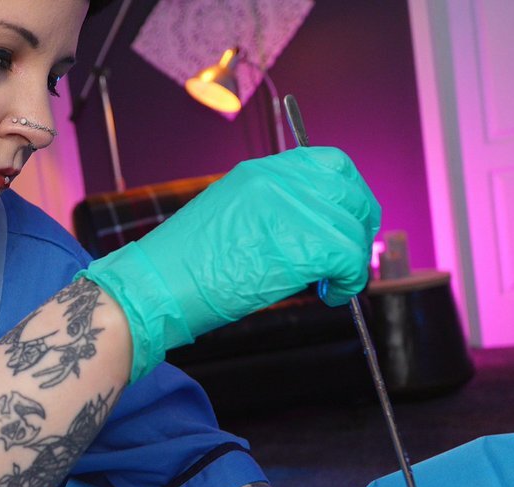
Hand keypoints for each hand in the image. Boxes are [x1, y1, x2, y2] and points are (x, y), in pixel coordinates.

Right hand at [78, 147, 379, 381]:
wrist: (156, 287)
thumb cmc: (181, 266)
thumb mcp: (229, 217)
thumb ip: (271, 212)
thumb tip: (310, 230)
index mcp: (260, 172)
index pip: (330, 164)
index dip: (347, 194)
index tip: (345, 222)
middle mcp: (279, 181)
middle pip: (350, 191)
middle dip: (358, 226)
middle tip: (346, 259)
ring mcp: (291, 209)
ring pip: (352, 229)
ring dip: (351, 261)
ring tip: (333, 284)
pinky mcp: (302, 245)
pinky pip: (349, 259)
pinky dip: (348, 281)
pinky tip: (330, 295)